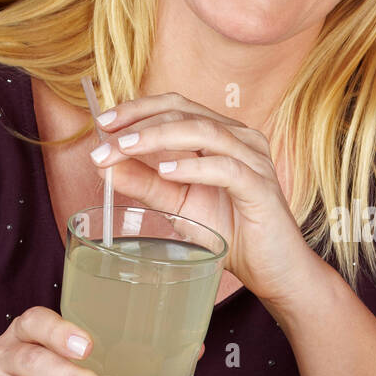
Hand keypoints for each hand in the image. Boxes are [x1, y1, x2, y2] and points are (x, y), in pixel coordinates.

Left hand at [88, 92, 318, 306]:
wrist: (271, 269)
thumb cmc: (230, 232)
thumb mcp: (178, 206)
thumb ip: (146, 184)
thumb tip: (105, 165)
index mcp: (221, 135)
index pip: (176, 106)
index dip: (138, 109)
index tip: (103, 124)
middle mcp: (240, 139)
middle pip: (185, 113)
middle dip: (140, 124)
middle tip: (105, 143)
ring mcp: (254, 160)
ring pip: (204, 132)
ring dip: (158, 138)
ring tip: (126, 149)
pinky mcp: (262, 187)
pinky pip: (226, 168)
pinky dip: (194, 167)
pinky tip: (167, 172)